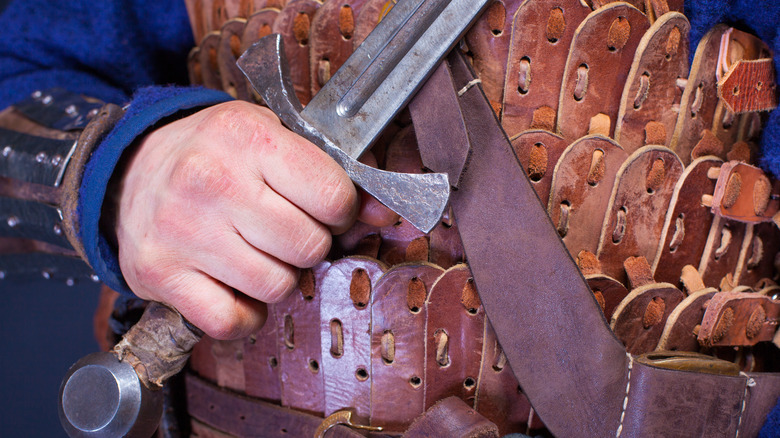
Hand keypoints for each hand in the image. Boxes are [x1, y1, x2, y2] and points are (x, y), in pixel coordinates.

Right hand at [114, 101, 393, 338]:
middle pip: (308, 247)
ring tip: (256, 253)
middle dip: (309, 246)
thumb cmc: (213, 155)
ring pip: (276, 287)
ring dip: (277, 278)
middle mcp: (213, 181)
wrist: (130, 171)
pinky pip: (232, 321)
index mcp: (249, 137)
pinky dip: (244, 314)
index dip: (341, 211)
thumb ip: (331, 175)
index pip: (332, 196)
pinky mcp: (160, 273)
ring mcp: (183, 230)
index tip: (325, 210)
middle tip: (286, 232)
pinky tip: (234, 285)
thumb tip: (385, 215)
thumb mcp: (272, 140)